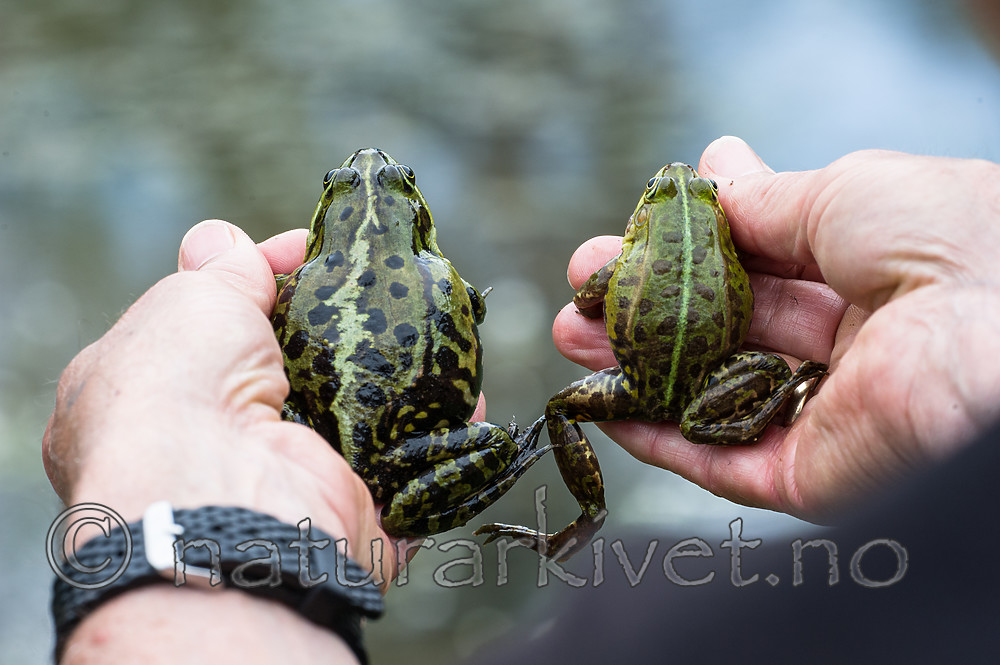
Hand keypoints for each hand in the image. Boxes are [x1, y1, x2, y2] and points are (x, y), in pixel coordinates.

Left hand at [43, 220, 412, 661]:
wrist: (220, 498)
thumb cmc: (182, 388)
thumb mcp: (189, 302)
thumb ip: (218, 271)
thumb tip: (221, 239)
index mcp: (159, 400)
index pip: (220, 330)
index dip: (266, 283)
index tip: (311, 251)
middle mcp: (218, 452)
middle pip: (297, 376)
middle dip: (343, 334)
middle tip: (387, 292)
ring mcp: (286, 489)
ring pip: (357, 426)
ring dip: (400, 385)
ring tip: (438, 336)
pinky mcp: (346, 519)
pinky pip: (406, 472)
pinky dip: (439, 438)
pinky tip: (466, 396)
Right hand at [553, 136, 999, 519]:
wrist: (999, 339)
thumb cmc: (948, 242)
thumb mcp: (845, 193)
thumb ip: (766, 201)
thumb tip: (715, 165)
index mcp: (873, 275)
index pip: (759, 267)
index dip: (687, 253)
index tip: (627, 235)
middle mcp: (850, 347)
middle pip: (724, 332)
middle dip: (646, 308)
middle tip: (581, 287)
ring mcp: (828, 416)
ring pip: (709, 395)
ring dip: (634, 368)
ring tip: (569, 334)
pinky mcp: (811, 478)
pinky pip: (720, 460)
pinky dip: (656, 436)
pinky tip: (603, 404)